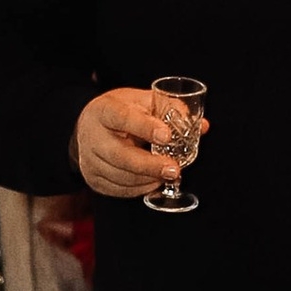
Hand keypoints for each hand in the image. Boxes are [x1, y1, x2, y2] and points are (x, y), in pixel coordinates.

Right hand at [73, 87, 205, 198]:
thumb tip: (202, 127)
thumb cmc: (118, 112)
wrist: (89, 126)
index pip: (123, 118)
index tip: (166, 136)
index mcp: (104, 111)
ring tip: (169, 175)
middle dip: (149, 165)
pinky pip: (118, 189)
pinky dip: (140, 188)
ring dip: (148, 179)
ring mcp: (90, 160)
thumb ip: (170, 110)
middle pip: (120, 155)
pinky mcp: (93, 179)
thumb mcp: (140, 101)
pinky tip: (154, 181)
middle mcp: (92, 136)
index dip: (145, 127)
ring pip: (120, 176)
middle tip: (173, 169)